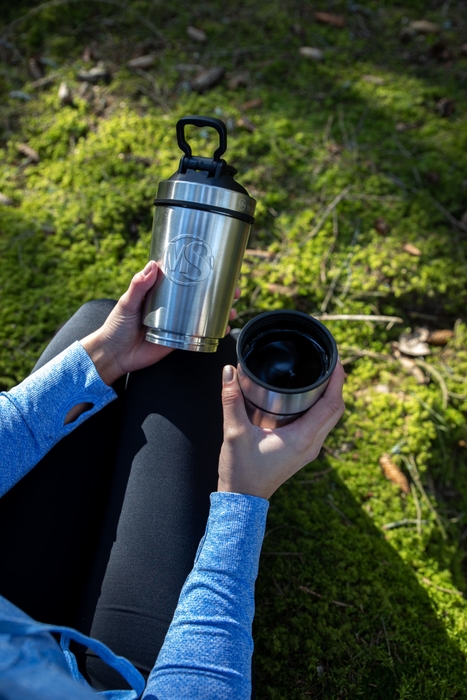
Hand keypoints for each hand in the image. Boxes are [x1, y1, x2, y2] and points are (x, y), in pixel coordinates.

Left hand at [81, 261, 239, 385]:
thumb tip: (153, 266)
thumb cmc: (116, 326)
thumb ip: (138, 286)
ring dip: (221, 311)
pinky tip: (225, 327)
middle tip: (234, 290)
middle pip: (200, 295)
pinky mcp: (178, 340)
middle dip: (220, 292)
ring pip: (204, 314)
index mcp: (160, 292)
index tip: (217, 266)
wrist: (114, 355)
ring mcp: (177, 323)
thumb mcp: (127, 302)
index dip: (201, 272)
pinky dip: (214, 331)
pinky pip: (199, 334)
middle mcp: (172, 306)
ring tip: (233, 309)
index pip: (184, 278)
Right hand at [217, 363, 345, 499]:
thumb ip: (231, 400)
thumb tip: (229, 372)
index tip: (336, 360)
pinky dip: (321, 408)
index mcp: (302, 439)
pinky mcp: (302, 451)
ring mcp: (309, 450)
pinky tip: (309, 397)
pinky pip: (320, 425)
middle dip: (337, 384)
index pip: (331, 405)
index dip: (338, 381)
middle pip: (336, 410)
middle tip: (330, 362)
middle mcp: (311, 445)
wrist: (242, 500)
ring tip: (322, 375)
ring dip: (330, 396)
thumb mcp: (234, 433)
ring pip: (330, 418)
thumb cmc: (241, 472)